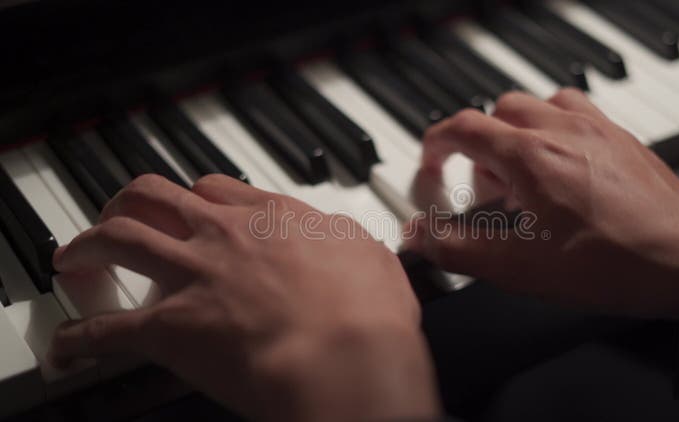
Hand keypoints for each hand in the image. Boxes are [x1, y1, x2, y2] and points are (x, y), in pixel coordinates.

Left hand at [48, 174, 440, 421]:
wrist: (346, 356)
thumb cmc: (368, 314)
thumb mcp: (369, 257)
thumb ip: (344, 242)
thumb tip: (341, 241)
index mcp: (273, 218)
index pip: (218, 187)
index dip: (196, 195)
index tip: (189, 206)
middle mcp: (225, 235)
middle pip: (156, 195)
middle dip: (129, 201)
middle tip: (121, 213)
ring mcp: (194, 276)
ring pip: (120, 238)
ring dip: (89, 245)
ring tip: (77, 256)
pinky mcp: (171, 328)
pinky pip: (110, 327)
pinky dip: (83, 335)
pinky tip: (71, 343)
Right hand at [404, 90, 678, 318]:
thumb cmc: (612, 263)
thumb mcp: (519, 267)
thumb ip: (459, 249)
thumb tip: (420, 237)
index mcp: (530, 155)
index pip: (464, 127)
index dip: (436, 144)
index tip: (432, 163)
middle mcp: (563, 130)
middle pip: (500, 110)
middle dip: (481, 143)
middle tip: (486, 186)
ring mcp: (598, 130)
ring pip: (540, 105)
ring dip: (520, 132)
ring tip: (525, 175)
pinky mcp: (624, 140)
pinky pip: (579, 114)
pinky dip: (557, 131)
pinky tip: (566, 169)